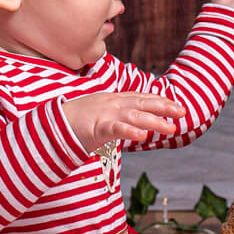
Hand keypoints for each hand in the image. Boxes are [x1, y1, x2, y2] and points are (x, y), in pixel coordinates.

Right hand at [63, 92, 186, 152]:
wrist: (51, 124)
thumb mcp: (101, 114)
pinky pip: (115, 129)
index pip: (141, 98)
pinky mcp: (95, 127)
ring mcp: (104, 114)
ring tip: (170, 128)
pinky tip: (142, 136)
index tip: (177, 106)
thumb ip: (119, 117)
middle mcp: (112, 104)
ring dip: (153, 121)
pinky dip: (129, 132)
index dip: (160, 101)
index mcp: (113, 100)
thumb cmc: (76, 121)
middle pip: (142, 103)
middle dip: (163, 106)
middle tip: (182, 112)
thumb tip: (136, 124)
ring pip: (134, 116)